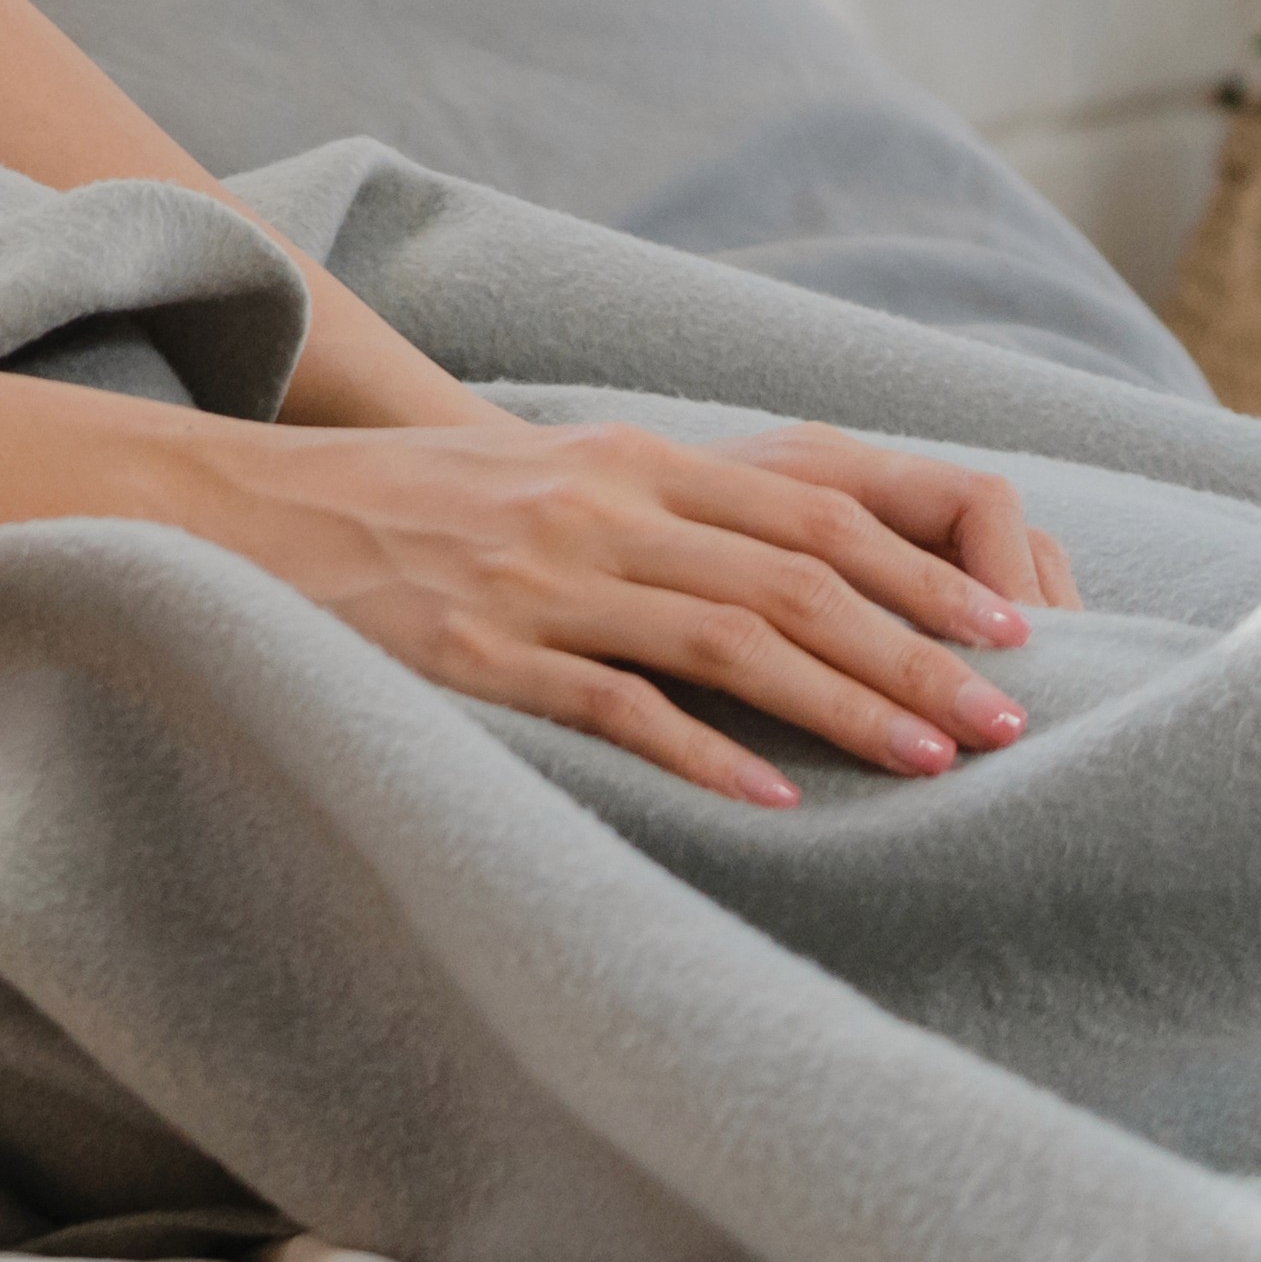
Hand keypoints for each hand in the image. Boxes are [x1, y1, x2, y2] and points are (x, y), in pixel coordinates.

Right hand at [183, 415, 1041, 808]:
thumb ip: (666, 509)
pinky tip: (776, 802)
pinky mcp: (478, 654)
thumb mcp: (553, 476)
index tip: (1007, 635)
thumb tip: (800, 573)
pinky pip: (614, 706)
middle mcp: (599, 507)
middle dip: (914, 652)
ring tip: (931, 765)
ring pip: (727, 640)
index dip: (921, 572)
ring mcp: (537, 581)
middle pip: (795, 577)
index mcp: (628, 459)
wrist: (252, 514)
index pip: (811, 511)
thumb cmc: (420, 508)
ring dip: (844, 706)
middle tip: (1005, 723)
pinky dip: (705, 754)